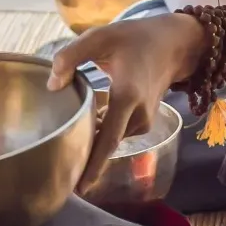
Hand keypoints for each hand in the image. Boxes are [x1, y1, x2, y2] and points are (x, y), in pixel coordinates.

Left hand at [48, 14, 205, 185]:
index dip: (94, 165)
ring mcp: (143, 121)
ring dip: (92, 136)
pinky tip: (91, 119)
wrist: (173, 44)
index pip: (108, 139)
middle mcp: (138, 115)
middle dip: (86, 158)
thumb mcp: (101, 37)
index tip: (81, 188)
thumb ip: (71, 56)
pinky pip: (117, 131)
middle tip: (62, 171)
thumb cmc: (135, 38)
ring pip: (110, 137)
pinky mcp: (143, 122)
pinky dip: (102, 129)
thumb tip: (53, 86)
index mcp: (127, 97)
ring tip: (71, 135)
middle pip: (106, 143)